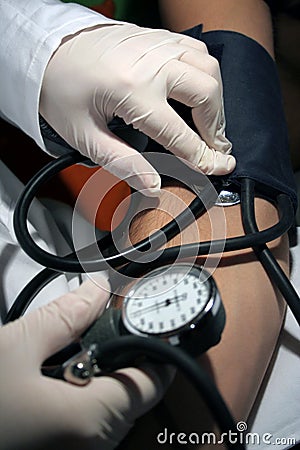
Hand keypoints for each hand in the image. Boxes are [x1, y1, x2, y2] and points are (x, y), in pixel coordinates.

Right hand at [0, 276, 171, 449]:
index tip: (153, 321)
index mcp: (88, 421)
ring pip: (110, 409)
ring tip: (77, 352)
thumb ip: (64, 316)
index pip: (153, 380)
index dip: (157, 344)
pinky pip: (87, 423)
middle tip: (107, 329)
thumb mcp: (13, 348)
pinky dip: (84, 396)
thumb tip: (96, 290)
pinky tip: (57, 379)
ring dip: (103, 376)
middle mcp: (90, 448)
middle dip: (126, 357)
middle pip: (133, 394)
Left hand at [40, 23, 234, 194]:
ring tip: (210, 125)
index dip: (203, 157)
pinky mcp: (157, 36)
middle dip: (217, 128)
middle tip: (215, 149)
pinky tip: (199, 92)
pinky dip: (206, 74)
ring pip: (209, 68)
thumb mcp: (85, 136)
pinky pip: (197, 50)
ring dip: (215, 101)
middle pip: (207, 95)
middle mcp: (152, 62)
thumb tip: (153, 186)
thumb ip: (123, 163)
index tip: (217, 168)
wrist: (49, 52)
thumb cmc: (62, 91)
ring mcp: (157, 44)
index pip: (180, 134)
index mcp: (132, 90)